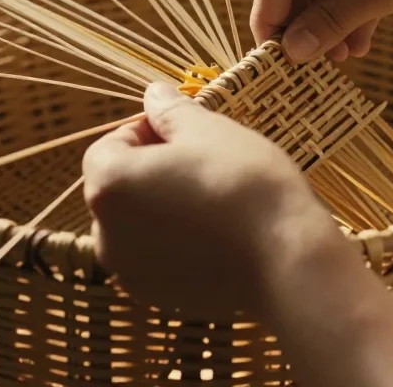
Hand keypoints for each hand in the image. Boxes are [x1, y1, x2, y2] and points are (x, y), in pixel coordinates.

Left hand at [82, 82, 343, 318]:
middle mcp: (106, 234)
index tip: (184, 134)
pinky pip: (156, 257)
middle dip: (151, 170)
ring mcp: (129, 271)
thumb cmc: (243, 183)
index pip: (109, 145)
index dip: (146, 132)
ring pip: (137, 223)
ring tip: (210, 198)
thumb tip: (153, 95)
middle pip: (118, 186)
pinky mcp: (156, 297)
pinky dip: (175, 242)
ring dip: (161, 206)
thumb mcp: (207, 129)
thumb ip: (169, 111)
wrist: (286, 259)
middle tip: (200, 163)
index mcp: (108, 185)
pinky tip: (215, 234)